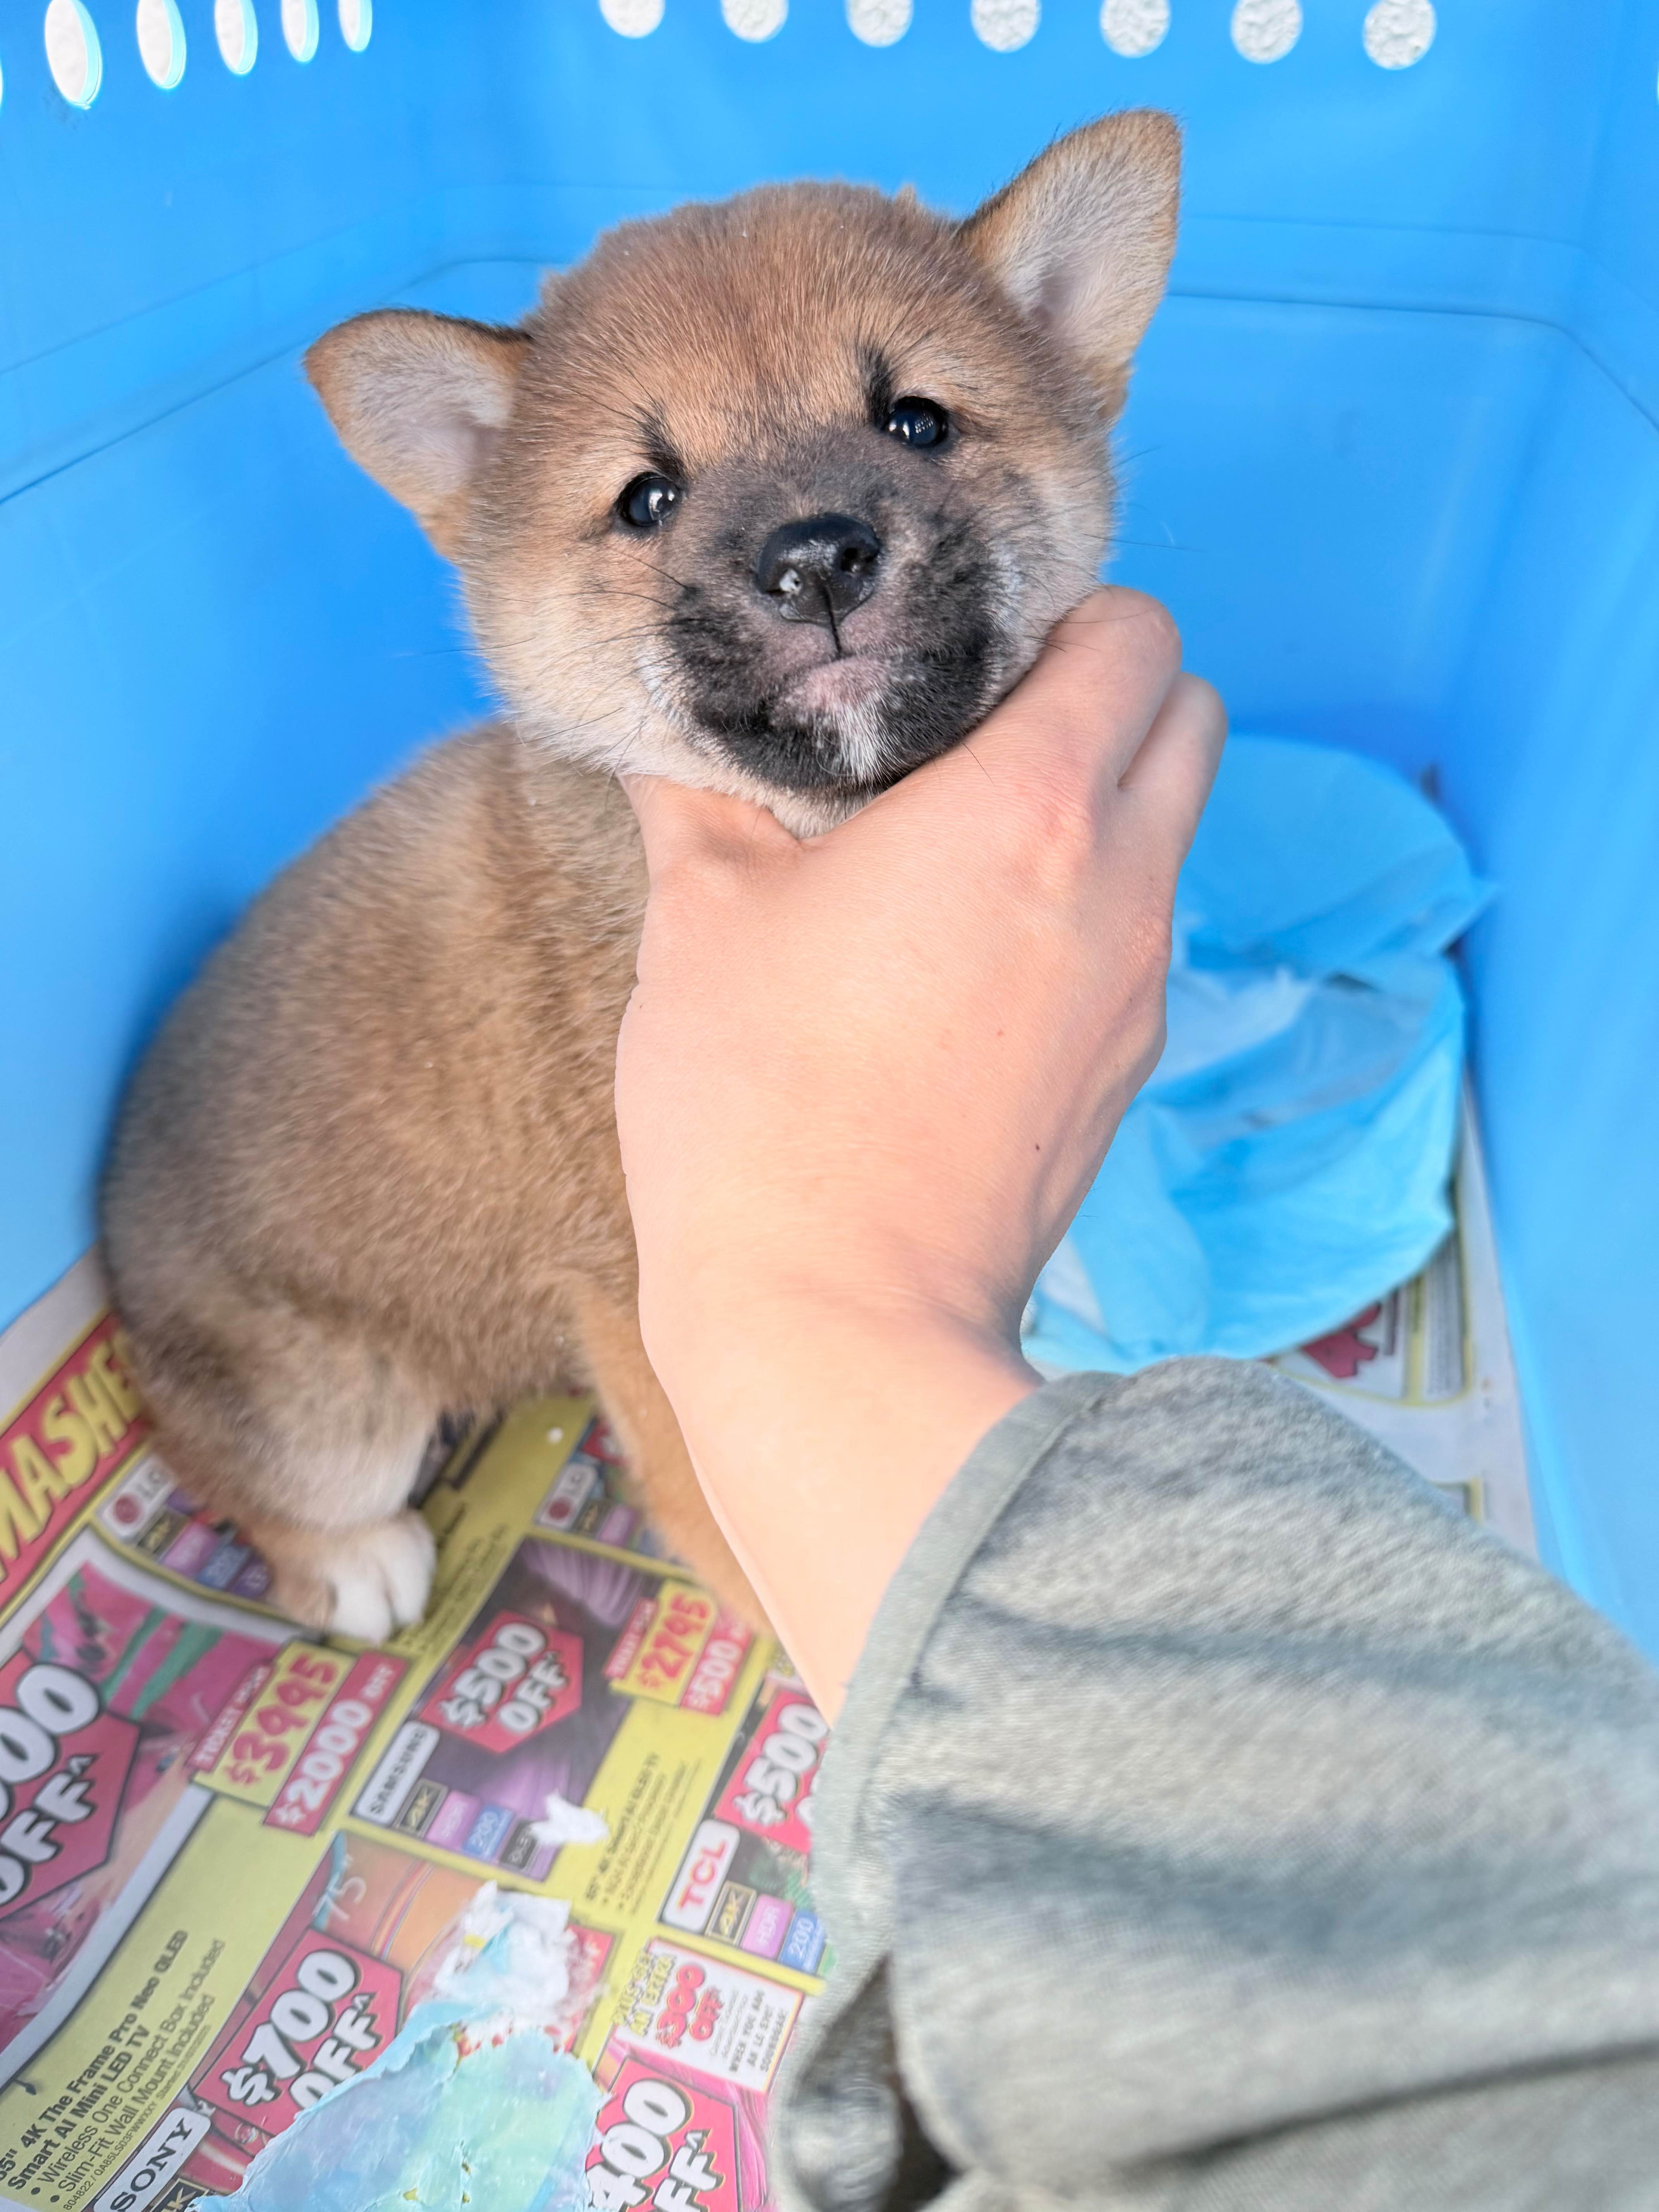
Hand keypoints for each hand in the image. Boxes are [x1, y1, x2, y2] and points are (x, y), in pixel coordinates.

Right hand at [616, 589, 1225, 1709]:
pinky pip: (1132, 938)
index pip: (1136, 635)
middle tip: (972, 724)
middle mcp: (1120, 884)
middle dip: (1103, 693)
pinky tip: (965, 953)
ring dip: (1092, 805)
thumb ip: (701, 789)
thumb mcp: (702, 913)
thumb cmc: (760, 1107)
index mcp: (1034, 808)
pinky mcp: (1121, 1071)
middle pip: (1187, 717)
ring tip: (956, 843)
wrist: (836, 1320)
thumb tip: (674, 728)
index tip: (964, 646)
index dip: (1061, 615)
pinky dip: (1079, 909)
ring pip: (1165, 832)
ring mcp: (1137, 987)